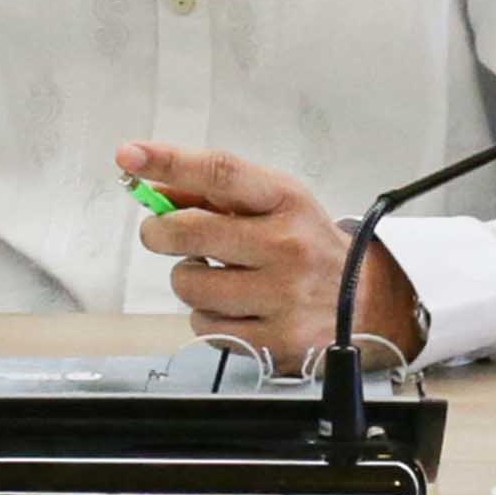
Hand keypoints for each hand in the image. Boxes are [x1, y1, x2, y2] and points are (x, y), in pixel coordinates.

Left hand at [118, 142, 422, 363]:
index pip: (221, 172)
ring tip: (215, 275)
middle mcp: (287, 246)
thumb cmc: (303, 242)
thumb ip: (211, 193)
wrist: (365, 300)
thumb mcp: (271, 203)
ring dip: (188, 279)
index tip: (130, 155)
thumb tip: (152, 190)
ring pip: (190, 285)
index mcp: (286, 201)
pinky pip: (205, 327)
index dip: (169, 161)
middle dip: (160, 231)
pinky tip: (234, 306)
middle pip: (191, 231)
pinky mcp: (276, 340)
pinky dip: (208, 316)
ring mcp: (282, 297)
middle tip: (161, 233)